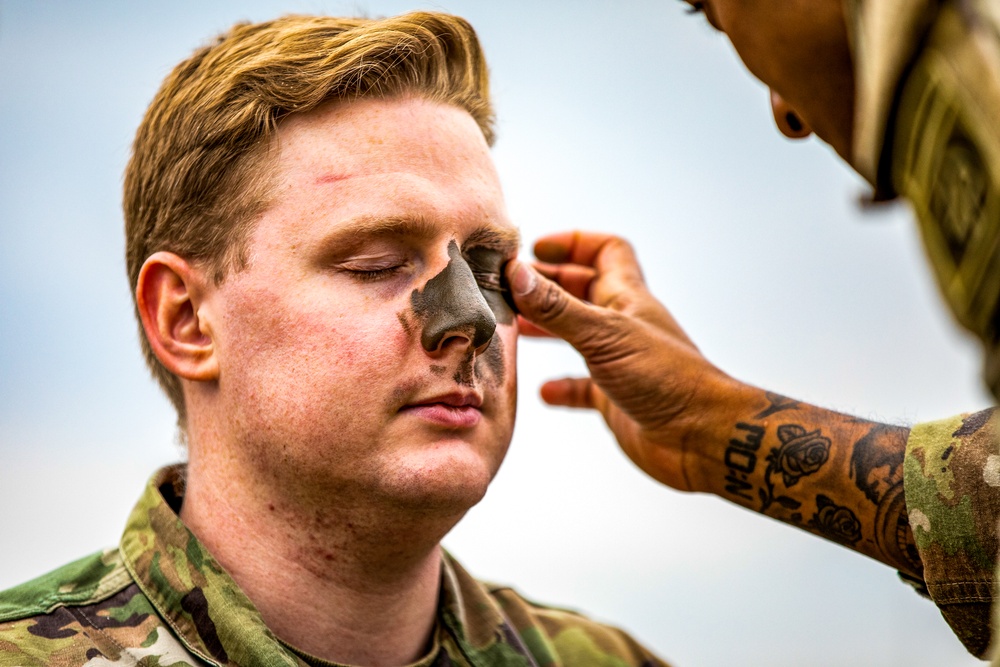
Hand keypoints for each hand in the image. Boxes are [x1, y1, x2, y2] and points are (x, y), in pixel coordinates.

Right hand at [506, 231, 738, 491]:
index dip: (573, 243)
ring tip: (516, 328)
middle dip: (549, 285)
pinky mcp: (616, 398)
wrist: (700, 437)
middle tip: (512, 288)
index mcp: (627, 298)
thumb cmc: (666, 379)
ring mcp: (620, 362)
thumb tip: (517, 273)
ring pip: (578, 335)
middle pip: (583, 291)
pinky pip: (583, 387)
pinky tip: (544, 391)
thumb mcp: (603, 334)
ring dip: (548, 329)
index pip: (607, 252)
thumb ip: (557, 307)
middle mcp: (623, 325)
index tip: (536, 249)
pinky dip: (562, 386)